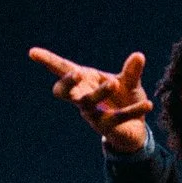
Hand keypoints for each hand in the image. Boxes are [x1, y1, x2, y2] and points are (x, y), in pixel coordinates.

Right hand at [28, 46, 153, 153]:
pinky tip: (148, 104)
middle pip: (64, 92)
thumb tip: (138, 55)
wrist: (134, 130)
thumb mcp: (129, 82)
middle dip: (67, 83)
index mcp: (86, 82)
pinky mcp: (108, 126)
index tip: (32, 52)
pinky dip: (135, 109)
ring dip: (99, 92)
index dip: (48, 61)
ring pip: (86, 103)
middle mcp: (84, 98)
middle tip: (76, 73)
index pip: (64, 70)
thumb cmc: (124, 99)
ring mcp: (93, 114)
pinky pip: (119, 117)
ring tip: (113, 83)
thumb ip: (132, 71)